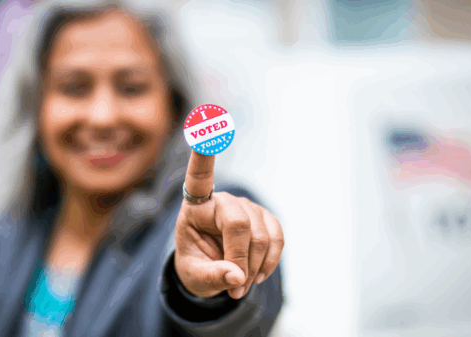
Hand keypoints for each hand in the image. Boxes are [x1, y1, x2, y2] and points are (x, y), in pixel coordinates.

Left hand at [174, 151, 283, 298]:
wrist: (212, 271)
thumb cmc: (196, 266)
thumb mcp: (193, 277)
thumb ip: (211, 277)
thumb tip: (237, 277)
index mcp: (196, 207)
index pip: (199, 177)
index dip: (204, 153)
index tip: (206, 125)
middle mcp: (222, 200)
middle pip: (239, 223)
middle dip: (240, 259)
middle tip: (235, 287)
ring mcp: (246, 207)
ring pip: (261, 235)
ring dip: (255, 267)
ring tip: (241, 285)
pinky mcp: (265, 218)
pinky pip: (277, 238)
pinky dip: (271, 261)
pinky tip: (258, 274)